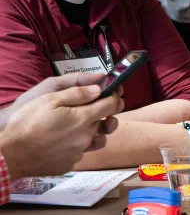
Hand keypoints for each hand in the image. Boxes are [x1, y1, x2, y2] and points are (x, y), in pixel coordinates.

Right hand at [0, 84, 123, 178]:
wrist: (9, 155)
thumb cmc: (28, 123)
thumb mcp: (50, 99)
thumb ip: (78, 93)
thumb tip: (99, 89)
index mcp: (83, 118)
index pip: (113, 105)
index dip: (116, 97)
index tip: (115, 93)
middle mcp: (85, 137)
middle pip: (104, 122)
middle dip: (101, 114)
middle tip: (89, 108)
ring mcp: (78, 153)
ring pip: (95, 139)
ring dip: (92, 131)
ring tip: (78, 125)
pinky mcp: (68, 164)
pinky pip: (80, 152)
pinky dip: (77, 144)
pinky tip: (63, 140)